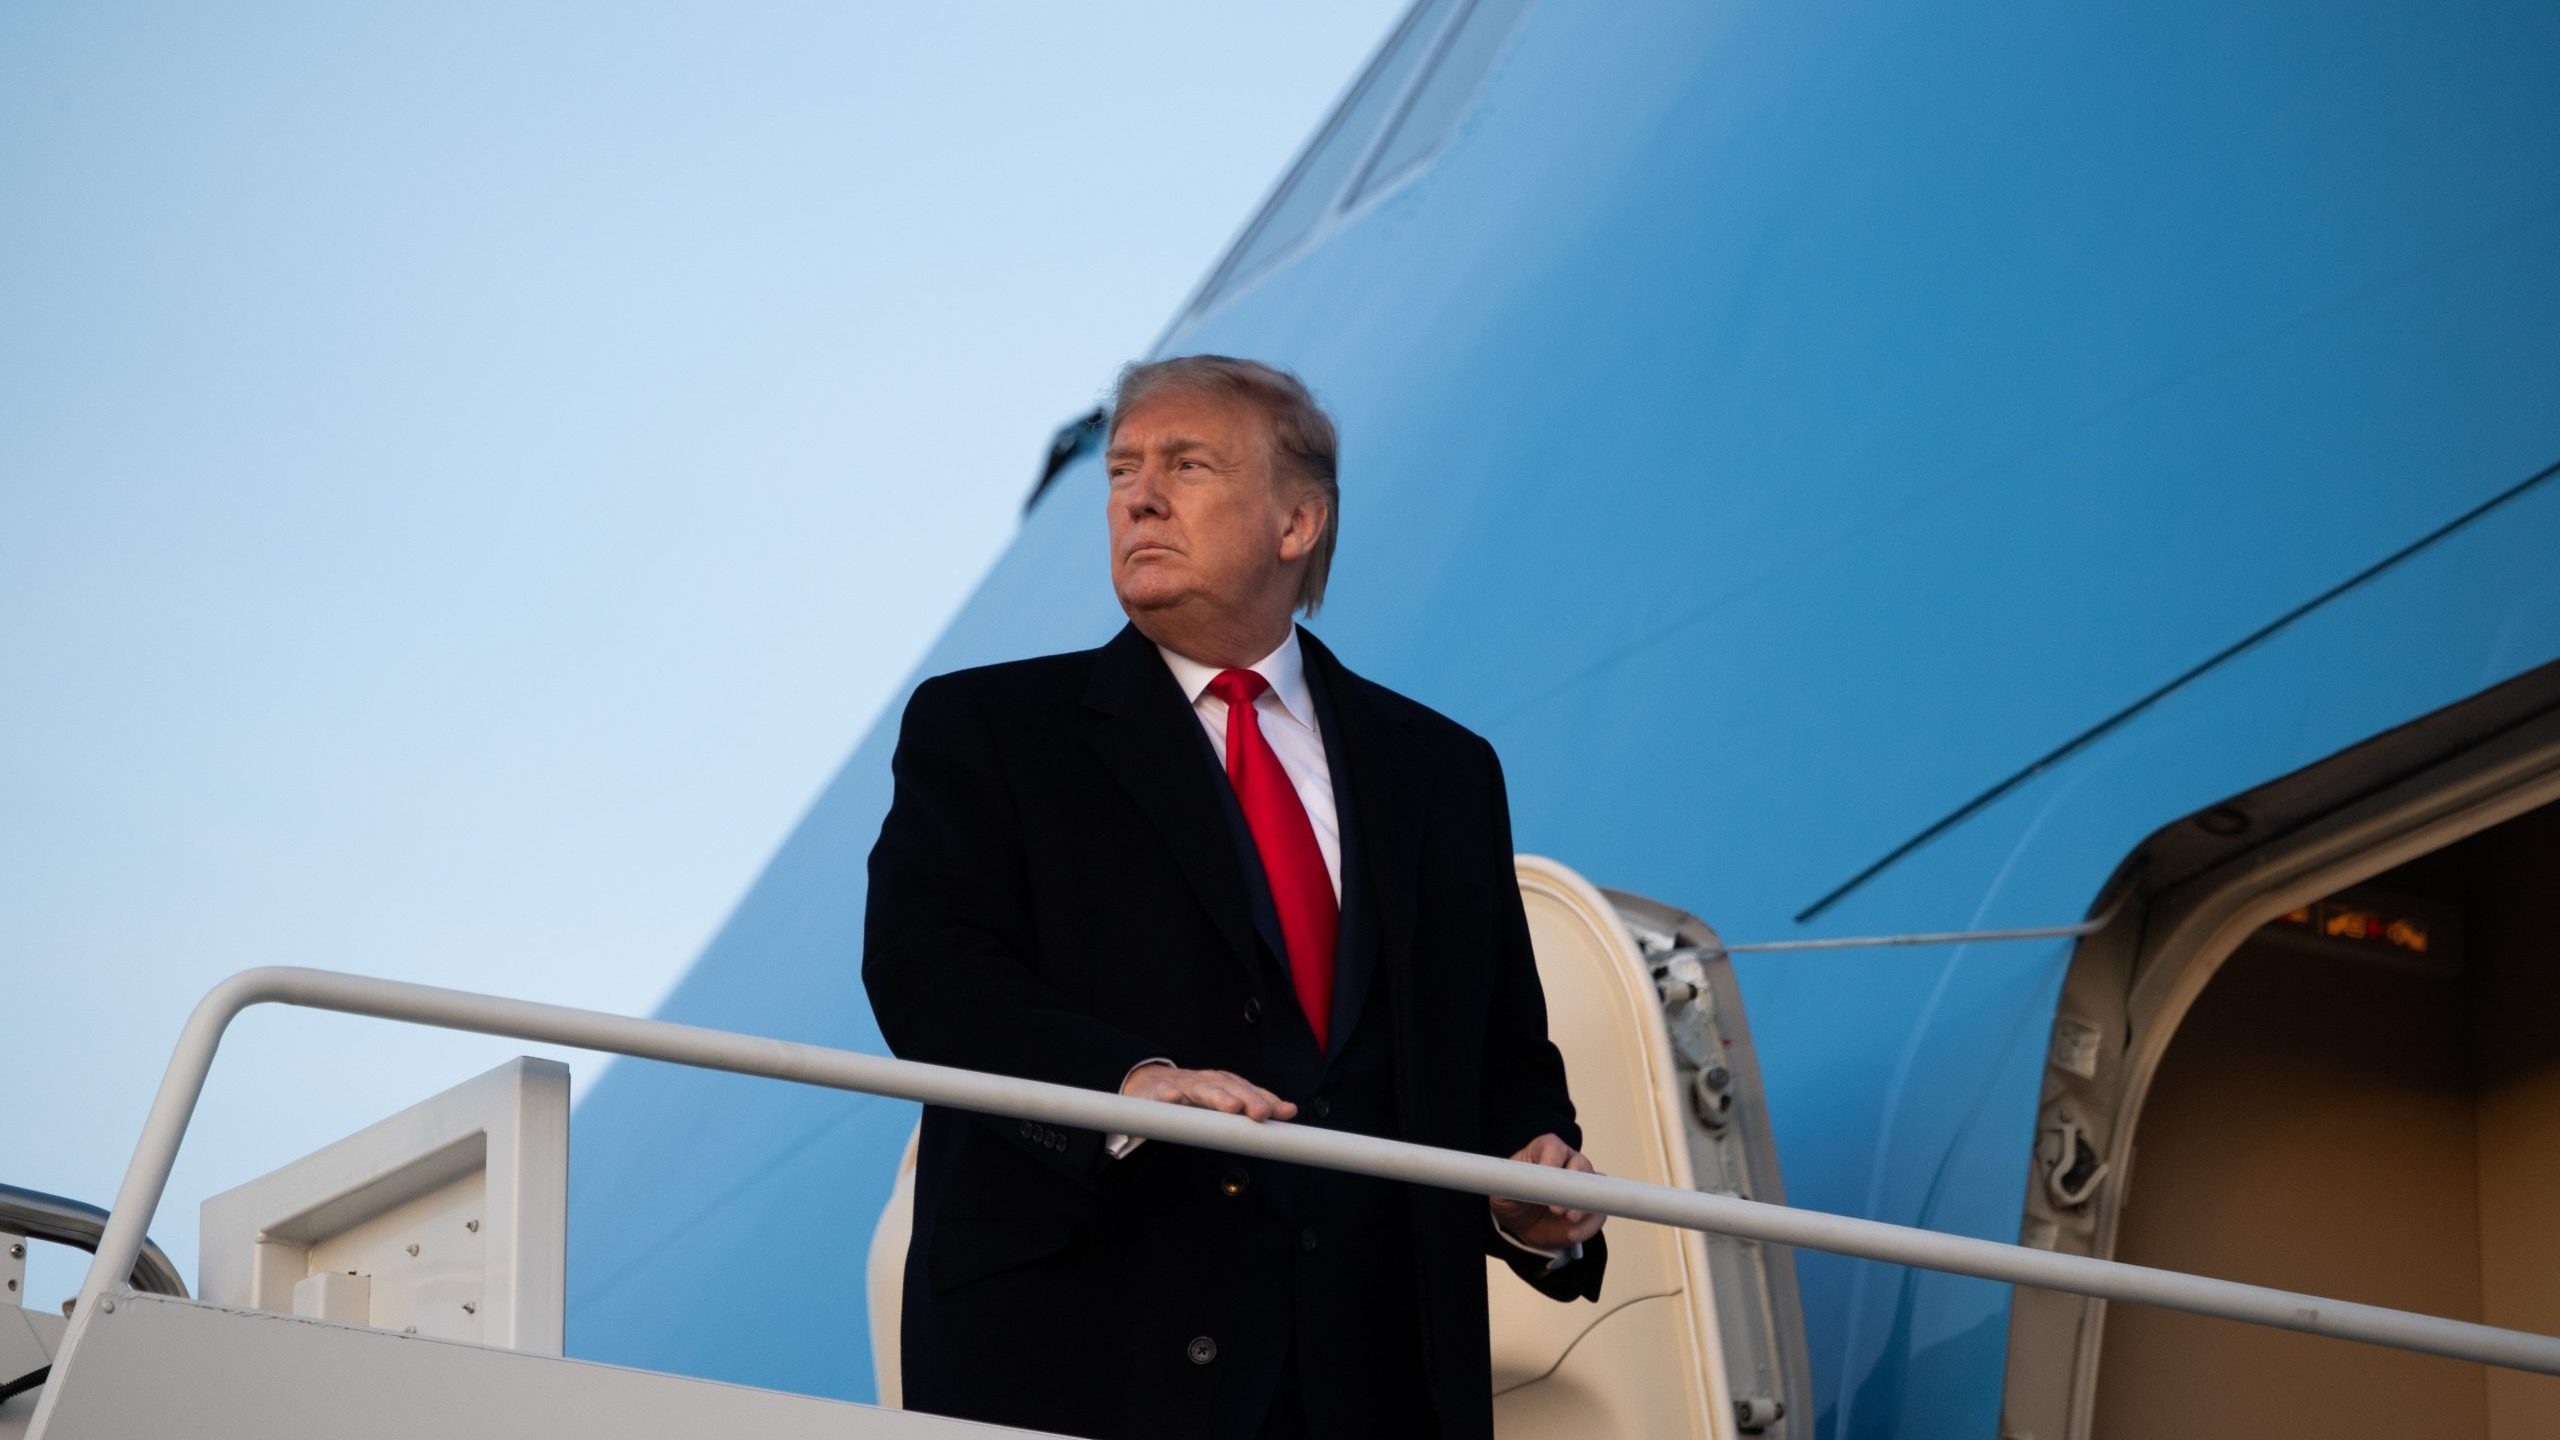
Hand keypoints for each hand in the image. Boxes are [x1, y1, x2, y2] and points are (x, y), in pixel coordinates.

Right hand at [1120, 1063, 1297, 1121]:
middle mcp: (1208, 1082)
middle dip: (1248, 1099)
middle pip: (1230, 1088)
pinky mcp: (1157, 1093)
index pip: (1250, 1090)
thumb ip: (1255, 1105)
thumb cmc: (1196, 1095)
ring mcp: (1183, 1086)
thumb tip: (1291, 1110)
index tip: (1283, 1111)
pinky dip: (1168, 1096)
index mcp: (1225, 1084)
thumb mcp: (1225, 1099)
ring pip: (1202, 1091)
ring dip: (1217, 1097)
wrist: (1151, 1083)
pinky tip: (1174, 1100)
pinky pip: (1163, 1094)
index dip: (1266, 1100)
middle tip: (1261, 1112)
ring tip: (1232, 1107)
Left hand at [1489, 1133, 1604, 1249]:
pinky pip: (1599, 1213)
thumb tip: (1515, 1181)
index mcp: (1544, 1153)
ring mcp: (1583, 1185)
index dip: (1551, 1159)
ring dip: (1583, 1204)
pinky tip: (1571, 1234)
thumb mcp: (1501, 1193)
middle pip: (1580, 1163)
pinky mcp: (1592, 1208)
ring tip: (1568, 1219)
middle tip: (1557, 1206)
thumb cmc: (1512, 1202)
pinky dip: (1588, 1225)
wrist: (1524, 1228)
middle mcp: (1568, 1164)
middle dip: (1571, 1184)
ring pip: (1595, 1186)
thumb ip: (1508, 1184)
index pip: (1553, 1147)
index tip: (1545, 1174)